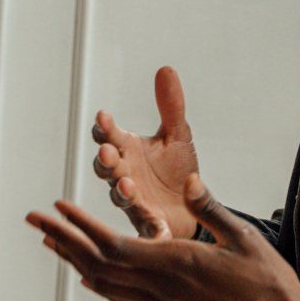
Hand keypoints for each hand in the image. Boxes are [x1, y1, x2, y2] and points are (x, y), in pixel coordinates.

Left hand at [26, 176, 299, 300]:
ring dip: (75, 263)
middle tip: (35, 221)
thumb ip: (211, 208)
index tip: (56, 208)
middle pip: (97, 265)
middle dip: (62, 241)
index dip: (79, 227)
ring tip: (53, 244)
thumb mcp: (244, 237)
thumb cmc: (270, 282)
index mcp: (176, 263)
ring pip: (106, 286)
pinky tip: (91, 280)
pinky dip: (101, 288)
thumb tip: (188, 179)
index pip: (112, 245)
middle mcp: (162, 289)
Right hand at [91, 67, 202, 238]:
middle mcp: (125, 175)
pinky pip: (148, 228)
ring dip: (122, 192)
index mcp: (128, 151)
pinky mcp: (150, 224)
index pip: (109, 136)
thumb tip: (166, 69)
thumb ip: (170, 106)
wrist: (194, 206)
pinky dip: (153, 231)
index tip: (105, 116)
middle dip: (106, 161)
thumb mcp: (178, 136)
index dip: (104, 128)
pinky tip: (160, 231)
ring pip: (121, 197)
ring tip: (128, 186)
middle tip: (108, 152)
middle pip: (107, 167)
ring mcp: (135, 201)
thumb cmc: (177, 171)